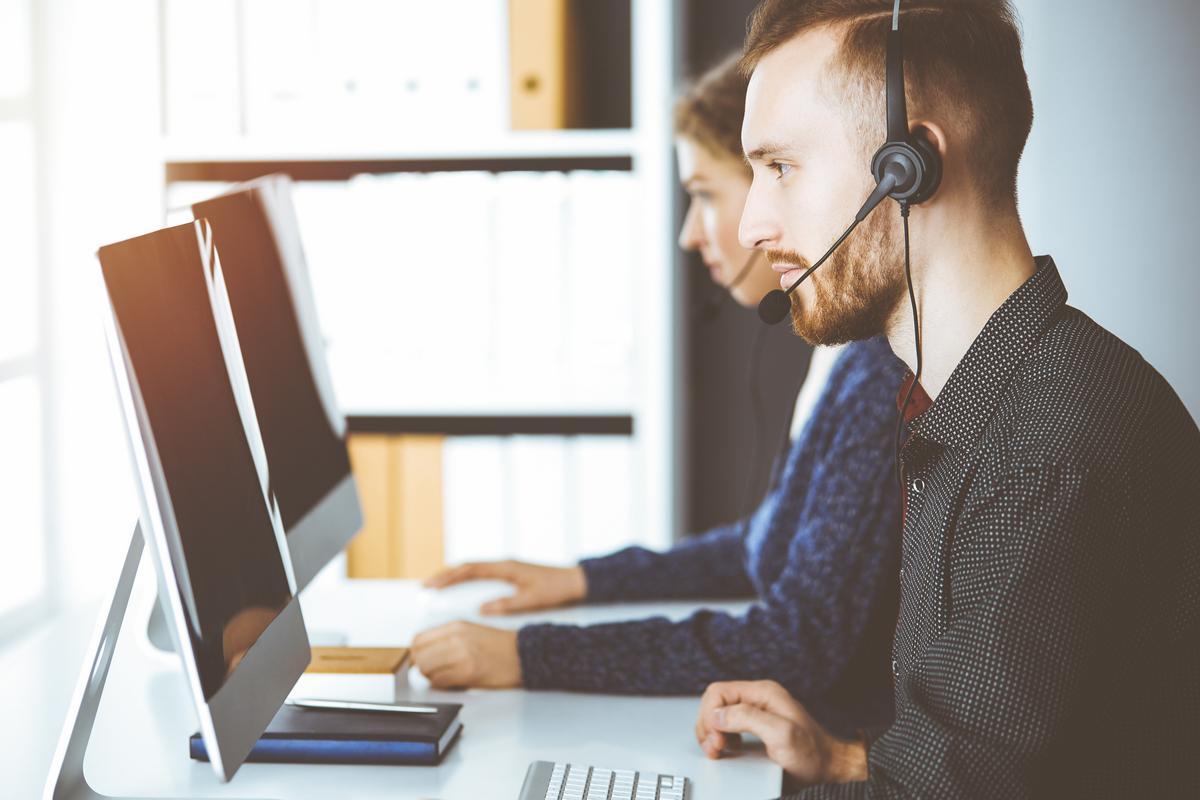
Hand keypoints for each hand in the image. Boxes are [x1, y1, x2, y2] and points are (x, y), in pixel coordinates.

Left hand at [410, 621, 521, 688]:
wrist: (521, 654)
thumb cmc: (498, 645)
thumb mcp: (469, 631)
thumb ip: (445, 638)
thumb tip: (422, 652)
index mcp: (455, 626)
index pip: (418, 639)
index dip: (416, 653)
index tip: (421, 659)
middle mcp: (456, 637)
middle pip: (419, 655)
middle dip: (421, 666)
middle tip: (431, 670)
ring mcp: (461, 654)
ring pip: (426, 669)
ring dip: (431, 676)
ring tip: (443, 676)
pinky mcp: (468, 671)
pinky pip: (440, 681)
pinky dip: (441, 684)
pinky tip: (452, 681)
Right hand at [423, 560, 586, 614]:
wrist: (573, 581)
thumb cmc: (555, 589)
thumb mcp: (531, 599)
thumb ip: (506, 605)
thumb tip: (482, 610)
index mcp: (506, 567)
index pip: (470, 569)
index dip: (449, 576)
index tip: (432, 584)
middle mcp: (503, 564)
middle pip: (467, 566)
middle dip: (445, 575)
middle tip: (426, 586)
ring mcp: (505, 567)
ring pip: (473, 569)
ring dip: (455, 577)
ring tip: (437, 588)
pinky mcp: (509, 573)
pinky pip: (482, 574)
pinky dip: (467, 580)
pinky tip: (461, 589)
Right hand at [695, 681, 866, 786]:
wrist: (828, 768)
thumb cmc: (811, 753)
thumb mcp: (781, 734)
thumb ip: (748, 719)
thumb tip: (717, 715)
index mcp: (763, 692)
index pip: (718, 692)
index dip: (710, 715)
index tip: (717, 740)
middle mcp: (758, 698)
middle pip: (714, 702)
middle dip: (708, 725)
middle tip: (716, 748)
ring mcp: (756, 712)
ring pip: (717, 714)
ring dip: (711, 733)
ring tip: (719, 750)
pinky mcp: (755, 727)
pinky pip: (726, 726)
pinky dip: (720, 738)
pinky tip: (728, 749)